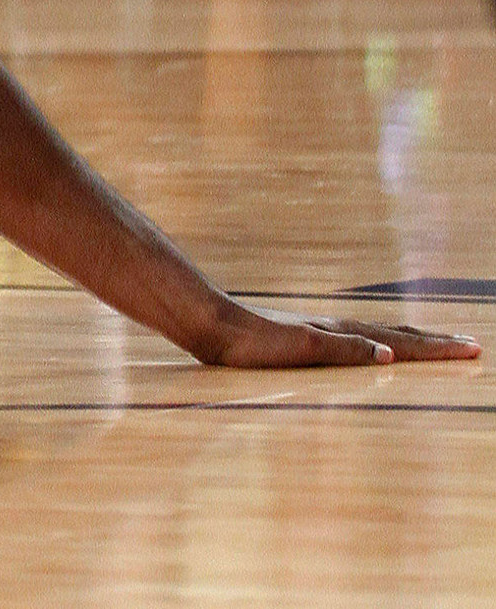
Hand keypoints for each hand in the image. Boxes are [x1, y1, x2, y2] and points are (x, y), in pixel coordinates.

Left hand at [197, 300, 479, 368]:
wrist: (213, 328)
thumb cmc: (254, 345)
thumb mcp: (302, 349)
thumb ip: (345, 350)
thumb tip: (391, 356)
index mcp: (342, 333)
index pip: (401, 342)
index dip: (438, 349)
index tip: (474, 349)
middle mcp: (337, 329)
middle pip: (397, 334)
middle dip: (435, 342)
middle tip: (471, 345)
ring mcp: (323, 332)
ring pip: (379, 335)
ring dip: (412, 341)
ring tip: (435, 343)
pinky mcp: (306, 339)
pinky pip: (358, 340)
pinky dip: (382, 344)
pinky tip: (375, 349)